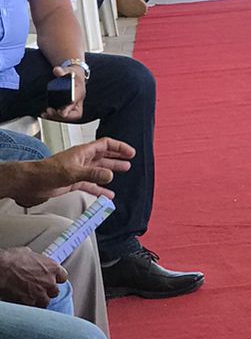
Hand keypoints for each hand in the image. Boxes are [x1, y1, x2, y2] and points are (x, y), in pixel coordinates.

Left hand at [0, 139, 133, 207]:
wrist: (31, 182)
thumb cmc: (47, 172)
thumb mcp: (72, 172)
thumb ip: (92, 173)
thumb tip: (110, 175)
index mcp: (82, 152)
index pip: (105, 145)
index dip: (118, 148)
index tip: (130, 153)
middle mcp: (82, 160)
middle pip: (103, 156)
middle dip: (117, 158)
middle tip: (129, 161)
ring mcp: (78, 171)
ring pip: (99, 170)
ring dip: (111, 171)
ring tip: (123, 171)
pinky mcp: (73, 182)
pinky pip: (91, 184)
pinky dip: (100, 189)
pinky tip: (107, 194)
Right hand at [0, 246, 67, 307]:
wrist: (0, 269)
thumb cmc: (11, 259)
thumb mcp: (28, 253)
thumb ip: (37, 260)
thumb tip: (34, 260)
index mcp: (52, 268)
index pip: (63, 277)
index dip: (56, 279)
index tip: (51, 280)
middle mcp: (49, 282)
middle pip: (55, 292)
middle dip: (47, 291)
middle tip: (38, 289)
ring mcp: (40, 293)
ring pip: (45, 302)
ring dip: (39, 300)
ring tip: (31, 297)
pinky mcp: (29, 302)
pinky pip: (33, 308)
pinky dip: (29, 305)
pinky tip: (24, 301)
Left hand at [43, 65, 85, 122]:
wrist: (75, 77)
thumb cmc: (74, 75)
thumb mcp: (69, 70)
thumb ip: (63, 71)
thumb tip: (57, 70)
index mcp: (80, 92)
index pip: (76, 102)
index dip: (69, 108)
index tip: (62, 112)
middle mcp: (78, 102)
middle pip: (74, 115)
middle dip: (61, 115)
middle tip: (50, 111)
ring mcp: (73, 106)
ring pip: (68, 118)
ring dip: (56, 118)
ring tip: (46, 114)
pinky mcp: (67, 109)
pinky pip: (63, 117)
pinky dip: (54, 117)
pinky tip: (45, 115)